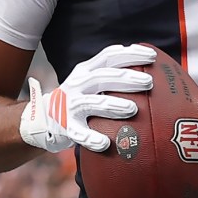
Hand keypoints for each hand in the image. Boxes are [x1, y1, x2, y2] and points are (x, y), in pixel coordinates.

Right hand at [18, 43, 155, 152]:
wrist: (45, 118)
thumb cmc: (80, 98)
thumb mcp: (91, 80)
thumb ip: (112, 71)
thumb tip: (148, 61)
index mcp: (86, 70)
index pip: (109, 56)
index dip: (131, 54)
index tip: (152, 56)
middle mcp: (77, 85)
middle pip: (103, 77)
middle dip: (127, 78)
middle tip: (148, 83)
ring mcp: (70, 106)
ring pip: (93, 103)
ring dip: (113, 105)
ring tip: (133, 109)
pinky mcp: (66, 128)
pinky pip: (79, 134)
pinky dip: (91, 138)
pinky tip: (105, 143)